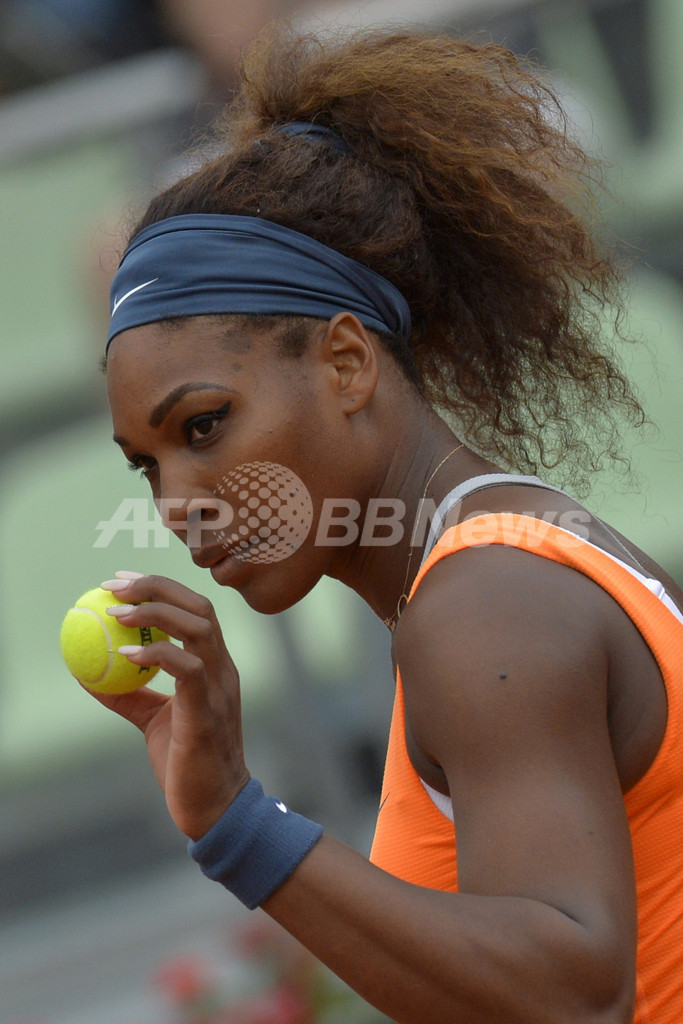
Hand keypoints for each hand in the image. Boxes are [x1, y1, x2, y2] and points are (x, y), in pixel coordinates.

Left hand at [94, 572, 249, 839]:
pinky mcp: (208, 712)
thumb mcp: (153, 719)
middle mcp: (222, 669)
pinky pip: (187, 671)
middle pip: (199, 607)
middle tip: (115, 585)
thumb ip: (130, 693)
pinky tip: (126, 656)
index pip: (194, 610)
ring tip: (117, 614)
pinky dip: (157, 655)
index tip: (123, 580)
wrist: (216, 808)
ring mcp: (219, 688)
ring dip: (155, 614)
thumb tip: (90, 671)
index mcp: (215, 666)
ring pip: (198, 629)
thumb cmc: (186, 762)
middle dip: (157, 588)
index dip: (161, 588)